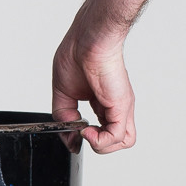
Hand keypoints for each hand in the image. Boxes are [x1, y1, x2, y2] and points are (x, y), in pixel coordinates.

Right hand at [52, 32, 135, 153]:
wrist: (87, 39)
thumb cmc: (77, 54)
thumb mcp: (62, 96)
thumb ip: (65, 121)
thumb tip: (71, 141)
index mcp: (102, 103)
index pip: (104, 131)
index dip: (88, 139)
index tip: (73, 134)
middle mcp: (113, 106)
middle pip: (117, 140)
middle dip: (98, 145)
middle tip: (82, 133)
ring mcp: (119, 107)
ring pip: (123, 142)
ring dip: (102, 146)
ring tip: (87, 132)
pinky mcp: (121, 106)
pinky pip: (118, 137)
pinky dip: (100, 141)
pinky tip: (88, 130)